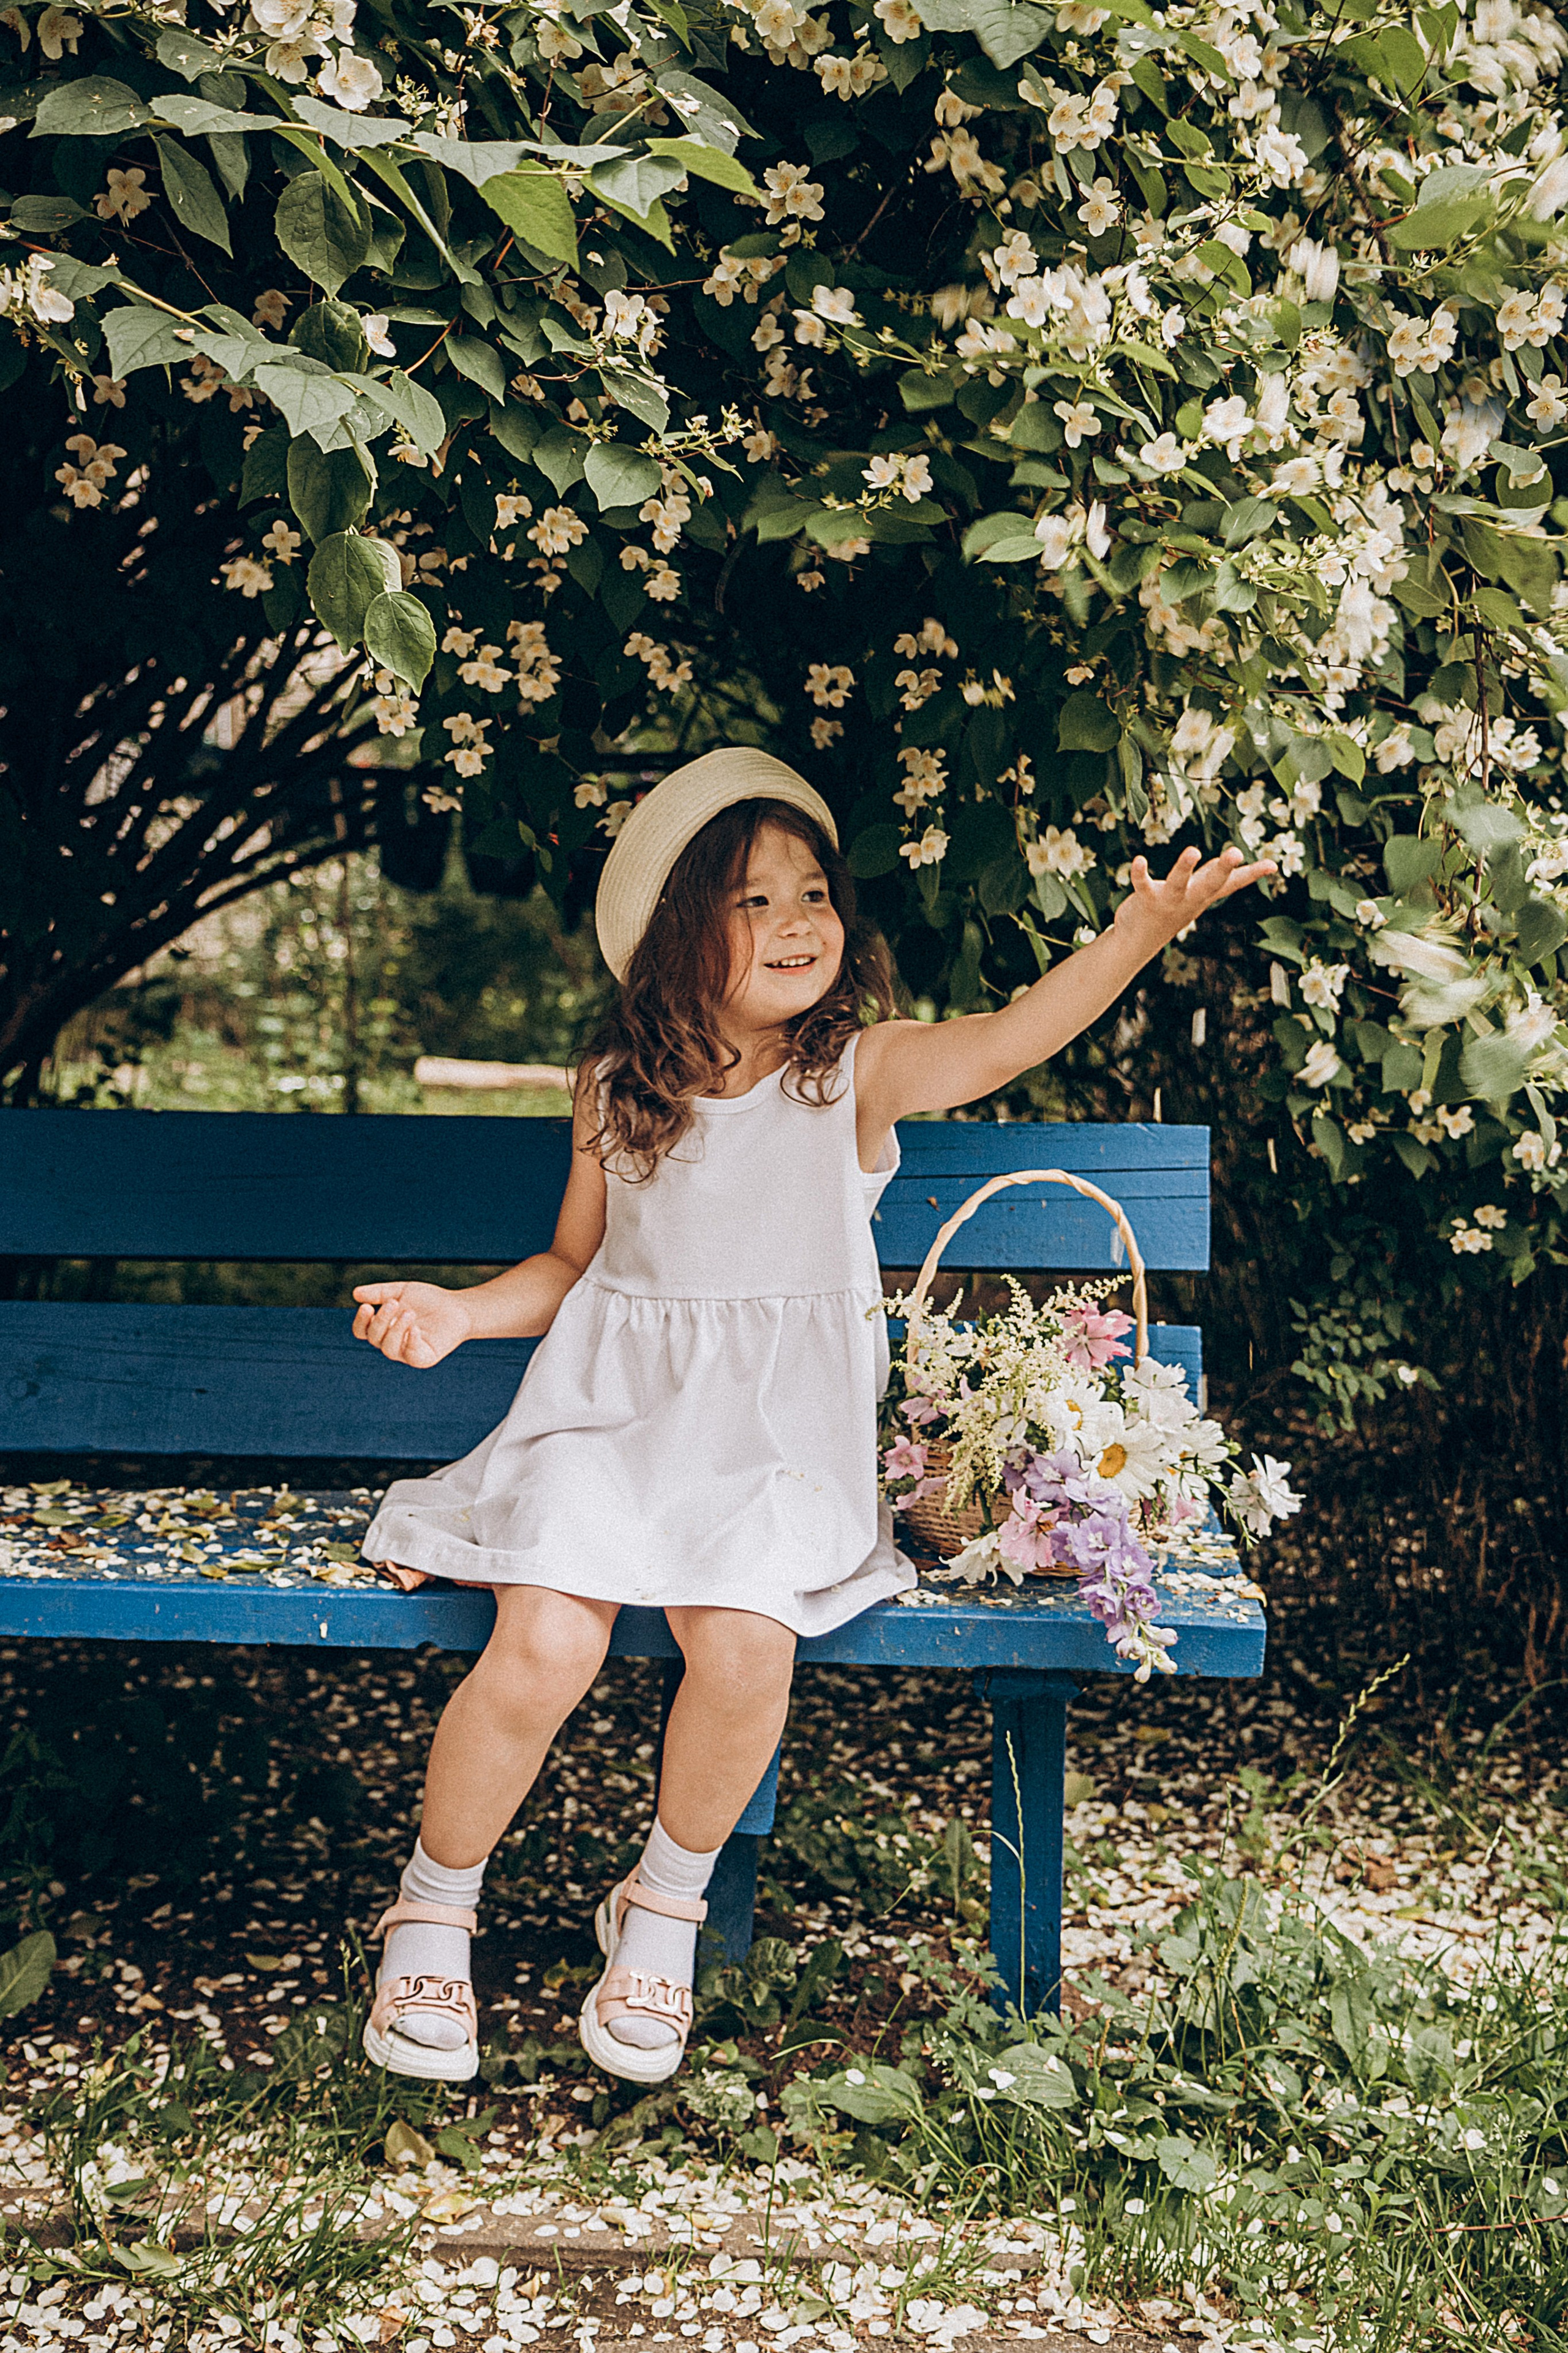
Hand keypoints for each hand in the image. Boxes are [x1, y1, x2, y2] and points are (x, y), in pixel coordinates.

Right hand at [351, 1280, 473, 1368]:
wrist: (457, 1307)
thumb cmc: (428, 1300)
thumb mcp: (402, 1291)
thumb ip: (380, 1292)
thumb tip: (355, 1294)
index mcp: (383, 1328)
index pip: (362, 1331)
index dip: (360, 1322)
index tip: (366, 1307)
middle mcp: (392, 1343)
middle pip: (375, 1338)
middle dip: (381, 1320)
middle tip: (393, 1303)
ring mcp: (407, 1353)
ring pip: (389, 1349)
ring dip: (396, 1330)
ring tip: (409, 1313)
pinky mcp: (424, 1359)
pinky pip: (412, 1357)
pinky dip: (412, 1342)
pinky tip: (416, 1329)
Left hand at [1116, 844, 1277, 947]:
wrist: (1137, 942)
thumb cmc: (1169, 912)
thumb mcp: (1194, 896)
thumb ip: (1210, 878)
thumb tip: (1229, 862)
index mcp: (1203, 895)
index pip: (1231, 883)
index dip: (1252, 874)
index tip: (1272, 865)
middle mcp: (1190, 899)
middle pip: (1210, 883)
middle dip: (1224, 868)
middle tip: (1237, 852)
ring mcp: (1168, 901)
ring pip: (1179, 883)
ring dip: (1185, 867)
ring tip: (1193, 850)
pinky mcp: (1146, 900)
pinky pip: (1142, 885)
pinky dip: (1140, 873)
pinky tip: (1139, 860)